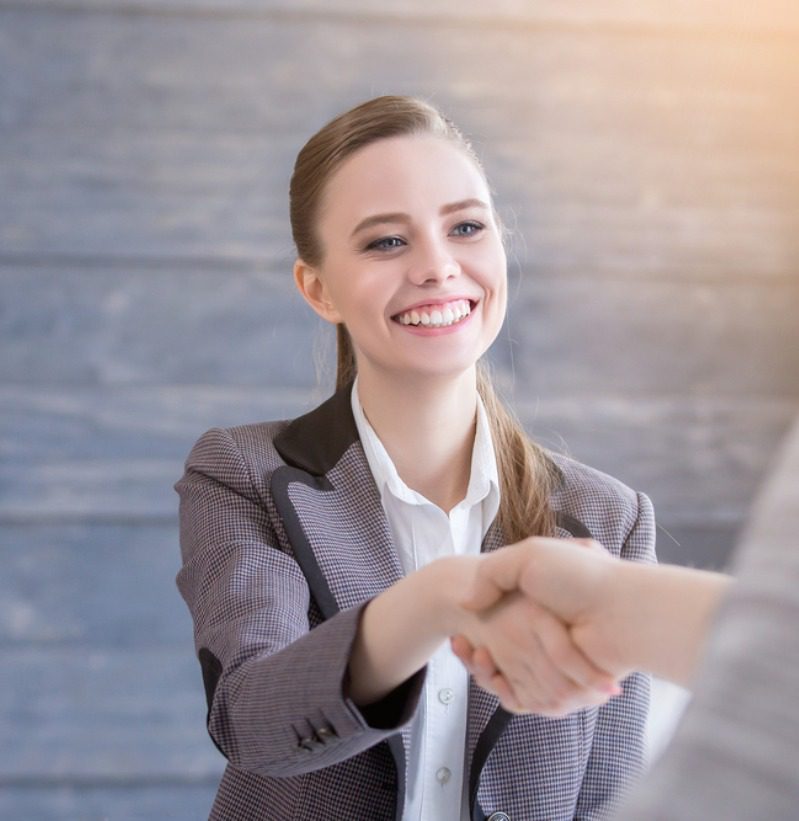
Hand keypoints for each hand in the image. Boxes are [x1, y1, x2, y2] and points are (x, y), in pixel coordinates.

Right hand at [451, 539, 630, 710]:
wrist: (620, 613)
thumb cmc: (578, 578)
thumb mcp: (527, 557)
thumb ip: (491, 574)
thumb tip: (467, 602)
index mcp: (542, 597)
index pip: (499, 613)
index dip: (478, 616)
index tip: (461, 614)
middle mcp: (548, 628)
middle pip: (500, 646)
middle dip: (475, 645)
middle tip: (459, 641)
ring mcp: (556, 658)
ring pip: (507, 671)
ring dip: (483, 665)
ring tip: (468, 651)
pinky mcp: (563, 685)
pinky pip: (525, 695)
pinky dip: (502, 687)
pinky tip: (486, 668)